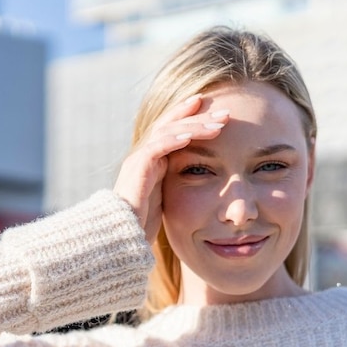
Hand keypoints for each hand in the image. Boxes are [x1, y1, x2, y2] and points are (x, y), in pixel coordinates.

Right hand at [113, 94, 228, 242]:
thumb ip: (174, 185)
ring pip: (167, 132)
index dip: (191, 116)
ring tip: (217, 125)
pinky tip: (190, 137)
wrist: (120, 235)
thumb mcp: (164, 199)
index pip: (172, 129)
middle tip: (226, 112)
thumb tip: (199, 182)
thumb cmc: (142, 222)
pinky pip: (156, 148)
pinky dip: (173, 140)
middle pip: (172, 124)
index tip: (215, 111)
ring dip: (193, 127)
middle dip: (199, 116)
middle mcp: (144, 154)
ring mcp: (139, 159)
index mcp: (152, 160)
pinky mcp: (137, 169)